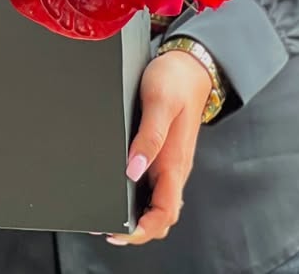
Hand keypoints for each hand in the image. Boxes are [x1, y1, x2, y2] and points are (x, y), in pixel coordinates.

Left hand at [106, 49, 211, 246]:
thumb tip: (133, 169)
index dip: (143, 230)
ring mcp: (170, 162)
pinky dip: (139, 198)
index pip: (165, 212)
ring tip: (111, 215)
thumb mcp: (159, 102)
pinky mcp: (165, 153)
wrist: (189, 66)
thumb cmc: (175, 80)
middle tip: (109, 229)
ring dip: (137, 216)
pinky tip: (123, 191)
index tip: (121, 232)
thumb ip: (149, 137)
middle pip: (161, 215)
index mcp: (174, 162)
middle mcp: (174, 167)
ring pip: (157, 202)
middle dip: (137, 230)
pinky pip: (154, 186)